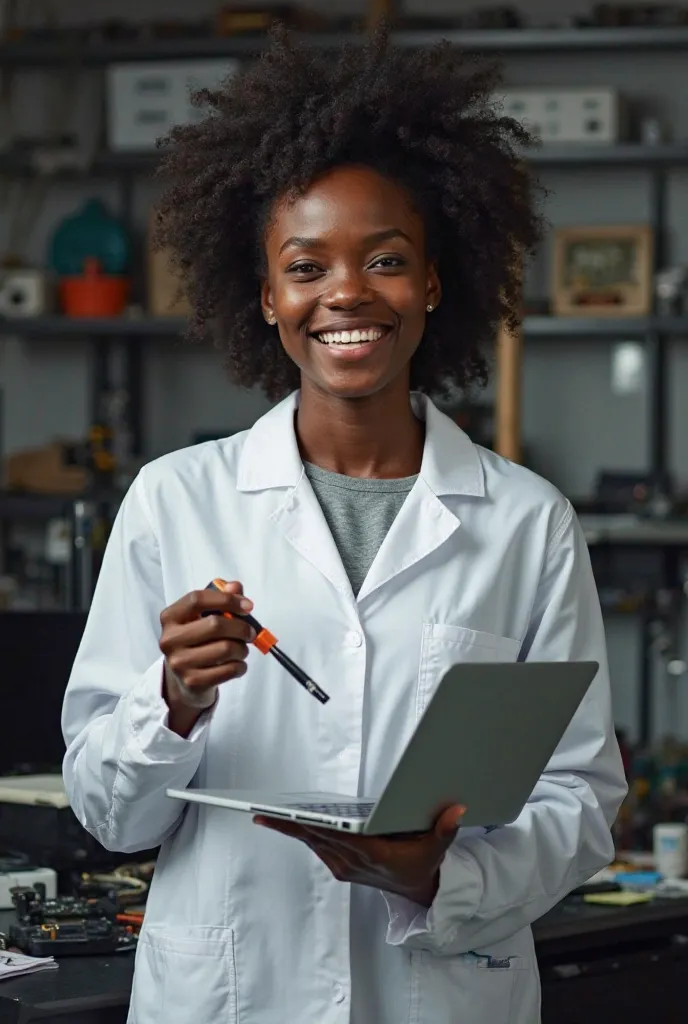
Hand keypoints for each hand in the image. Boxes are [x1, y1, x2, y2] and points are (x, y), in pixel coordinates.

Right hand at [159, 581, 255, 735]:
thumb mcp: (204, 616)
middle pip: (214, 625)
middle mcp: (170, 639)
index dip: (226, 599)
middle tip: (251, 632)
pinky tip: (238, 664)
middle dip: (241, 627)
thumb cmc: (198, 639)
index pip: (197, 599)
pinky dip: (240, 666)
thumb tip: (235, 586)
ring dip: (242, 648)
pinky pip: (228, 670)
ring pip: (225, 649)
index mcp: (170, 617)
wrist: (184, 678)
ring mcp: (179, 662)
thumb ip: (221, 598)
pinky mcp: (192, 681)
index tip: (248, 606)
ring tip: (242, 649)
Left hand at [255, 805, 464, 906]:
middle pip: (316, 837)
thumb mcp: (437, 848)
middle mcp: (353, 861)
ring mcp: (344, 866)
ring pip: (313, 843)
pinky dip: (303, 835)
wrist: (418, 890)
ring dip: (291, 830)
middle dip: (288, 825)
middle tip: (260, 812)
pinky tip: (289, 823)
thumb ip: (446, 828)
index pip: (335, 835)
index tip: (288, 818)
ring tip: (266, 815)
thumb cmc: (423, 864)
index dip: (310, 826)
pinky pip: (317, 847)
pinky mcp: (341, 867)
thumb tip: (457, 809)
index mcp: (371, 852)